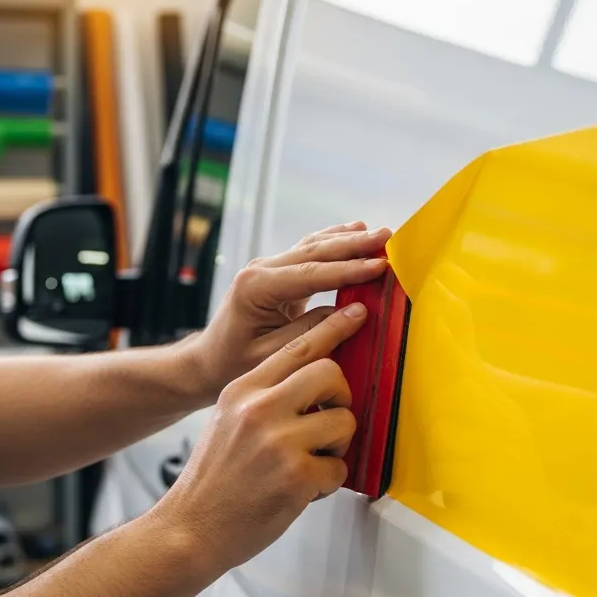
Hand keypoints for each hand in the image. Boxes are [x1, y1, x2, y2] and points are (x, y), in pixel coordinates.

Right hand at [158, 302, 366, 572]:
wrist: (190, 530)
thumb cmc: (213, 481)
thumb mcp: (228, 420)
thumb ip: (265, 396)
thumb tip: (314, 382)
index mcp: (242, 391)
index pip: (297, 348)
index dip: (332, 330)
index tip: (356, 316)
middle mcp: (259, 409)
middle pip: (330, 373)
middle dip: (341, 397)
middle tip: (331, 419)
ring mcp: (279, 442)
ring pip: (344, 421)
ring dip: (337, 445)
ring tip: (313, 462)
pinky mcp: (296, 477)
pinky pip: (340, 467)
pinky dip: (329, 482)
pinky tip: (305, 490)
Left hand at [188, 221, 389, 401]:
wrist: (208, 362)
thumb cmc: (235, 364)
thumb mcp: (274, 355)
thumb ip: (313, 332)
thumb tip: (355, 311)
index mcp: (256, 288)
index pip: (311, 274)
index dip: (349, 269)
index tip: (380, 266)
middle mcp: (260, 270)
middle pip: (314, 252)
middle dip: (354, 245)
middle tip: (388, 238)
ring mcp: (267, 268)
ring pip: (313, 246)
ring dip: (348, 239)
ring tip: (380, 235)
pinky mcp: (276, 273)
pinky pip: (309, 252)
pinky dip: (333, 241)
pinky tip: (354, 231)